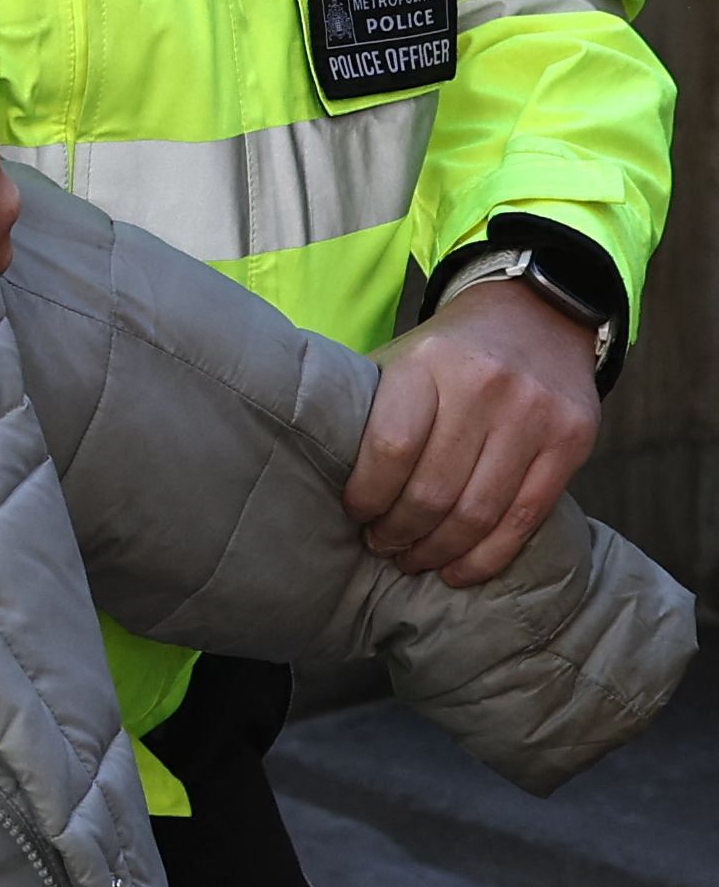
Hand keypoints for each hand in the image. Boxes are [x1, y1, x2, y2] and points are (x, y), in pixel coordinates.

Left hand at [348, 277, 601, 586]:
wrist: (538, 315)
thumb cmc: (448, 353)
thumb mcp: (399, 358)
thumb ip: (365, 407)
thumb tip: (314, 470)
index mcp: (429, 363)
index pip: (390, 447)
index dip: (368, 495)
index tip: (354, 514)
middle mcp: (486, 387)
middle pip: (433, 490)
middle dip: (398, 533)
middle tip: (380, 546)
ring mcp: (535, 415)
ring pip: (478, 512)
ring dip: (438, 551)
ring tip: (413, 561)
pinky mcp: (573, 441)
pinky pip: (526, 518)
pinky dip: (487, 556)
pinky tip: (458, 571)